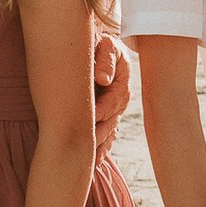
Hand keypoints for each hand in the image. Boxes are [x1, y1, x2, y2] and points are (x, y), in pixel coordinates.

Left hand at [92, 32, 129, 157]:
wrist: (99, 47)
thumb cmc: (100, 45)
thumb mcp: (106, 45)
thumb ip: (105, 59)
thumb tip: (102, 78)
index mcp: (121, 82)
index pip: (113, 100)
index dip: (101, 110)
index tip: (88, 118)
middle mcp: (120, 99)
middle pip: (110, 121)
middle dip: (98, 134)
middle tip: (84, 148)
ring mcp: (114, 110)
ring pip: (109, 132)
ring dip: (100, 146)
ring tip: (88, 161)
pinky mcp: (107, 116)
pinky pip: (108, 136)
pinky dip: (102, 148)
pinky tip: (95, 161)